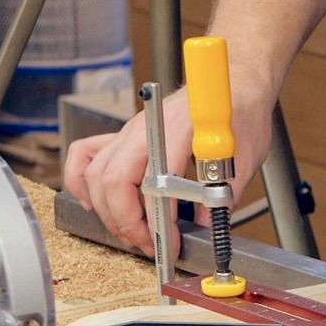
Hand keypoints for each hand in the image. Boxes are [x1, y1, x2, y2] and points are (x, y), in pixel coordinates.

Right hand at [63, 68, 274, 256]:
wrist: (238, 81)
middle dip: (126, 221)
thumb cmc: (242, 111)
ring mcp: (131, 130)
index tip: (168, 240)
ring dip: (107, 210)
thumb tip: (206, 229)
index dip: (156, 219)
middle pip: (112, 179)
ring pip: (95, 173)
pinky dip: (82, 181)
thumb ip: (223, 195)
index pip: (152, 181)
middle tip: (148, 244)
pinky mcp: (125, 134)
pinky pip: (85, 154)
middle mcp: (146, 127)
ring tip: (131, 232)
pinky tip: (96, 203)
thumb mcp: (244, 158)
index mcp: (178, 128)